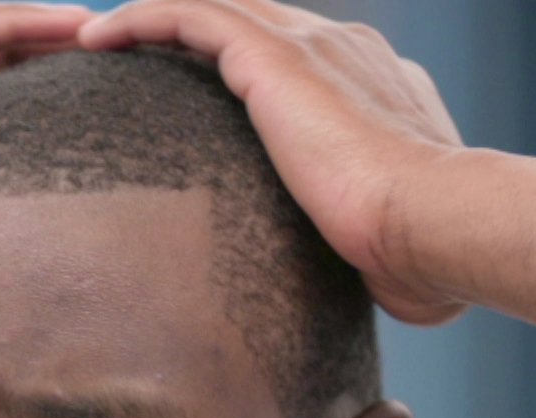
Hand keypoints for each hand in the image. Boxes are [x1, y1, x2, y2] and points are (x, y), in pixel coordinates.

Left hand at [79, 1, 474, 323]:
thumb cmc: (423, 256)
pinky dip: (142, 18)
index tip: (197, 96)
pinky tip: (97, 39)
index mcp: (376, 83)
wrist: (439, 225)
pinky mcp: (277, 57)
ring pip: (217, 7)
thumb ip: (367, 234)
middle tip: (131, 55)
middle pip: (254, 21)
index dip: (244, 67)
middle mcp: (345, 49)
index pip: (300, 59)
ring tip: (96, 40)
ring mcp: (313, 46)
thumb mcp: (390, 239)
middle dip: (195, 30)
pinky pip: (192, 14)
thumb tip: (368, 273)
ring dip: (153, 19)